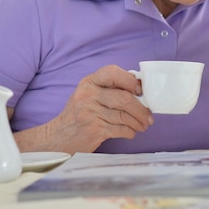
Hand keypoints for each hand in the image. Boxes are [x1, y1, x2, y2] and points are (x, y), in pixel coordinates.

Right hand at [21, 65, 152, 152]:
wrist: (59, 136)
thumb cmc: (81, 113)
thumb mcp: (90, 94)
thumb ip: (110, 88)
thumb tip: (141, 86)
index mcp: (89, 82)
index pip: (113, 72)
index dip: (130, 81)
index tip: (140, 91)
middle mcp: (88, 95)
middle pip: (124, 98)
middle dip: (141, 109)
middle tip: (149, 116)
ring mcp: (90, 113)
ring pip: (124, 116)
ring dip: (139, 122)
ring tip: (143, 125)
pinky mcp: (94, 130)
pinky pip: (120, 130)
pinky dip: (130, 132)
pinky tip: (131, 132)